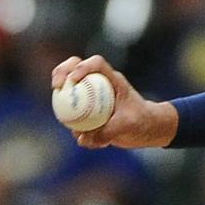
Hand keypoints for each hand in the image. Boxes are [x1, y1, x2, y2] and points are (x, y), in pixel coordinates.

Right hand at [51, 54, 177, 148]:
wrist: (148, 129)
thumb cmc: (143, 121)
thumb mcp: (128, 125)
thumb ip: (108, 130)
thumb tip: (82, 139)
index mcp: (113, 79)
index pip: (96, 64)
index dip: (81, 67)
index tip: (73, 80)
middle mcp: (99, 83)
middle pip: (74, 68)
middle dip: (61, 73)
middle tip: (56, 87)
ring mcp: (91, 95)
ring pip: (69, 92)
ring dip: (64, 106)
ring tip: (74, 128)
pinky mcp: (87, 111)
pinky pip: (74, 117)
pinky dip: (77, 129)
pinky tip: (89, 141)